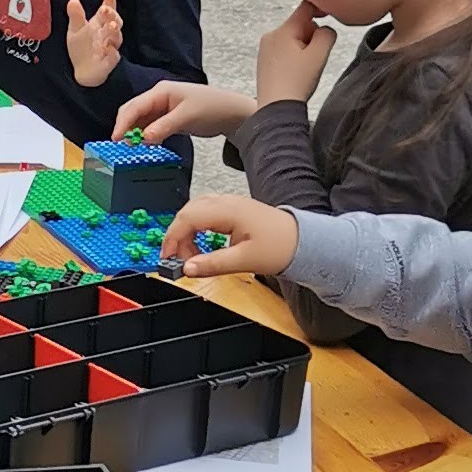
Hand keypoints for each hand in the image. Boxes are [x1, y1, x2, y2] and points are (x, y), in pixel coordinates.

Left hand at [65, 0, 123, 88]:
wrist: (82, 70)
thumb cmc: (81, 47)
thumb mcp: (75, 29)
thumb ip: (75, 15)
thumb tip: (73, 0)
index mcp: (99, 23)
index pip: (107, 10)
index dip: (109, 1)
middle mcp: (107, 33)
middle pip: (115, 21)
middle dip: (112, 15)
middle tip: (105, 9)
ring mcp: (110, 47)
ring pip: (117, 37)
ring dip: (115, 31)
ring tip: (110, 26)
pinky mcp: (109, 61)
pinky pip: (114, 56)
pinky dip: (112, 52)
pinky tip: (107, 47)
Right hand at [113, 78, 253, 141]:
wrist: (232, 113)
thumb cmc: (212, 108)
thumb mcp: (186, 118)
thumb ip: (163, 128)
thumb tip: (143, 139)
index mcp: (161, 91)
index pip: (134, 106)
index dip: (123, 123)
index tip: (116, 139)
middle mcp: (159, 97)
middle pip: (133, 111)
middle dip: (125, 127)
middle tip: (119, 146)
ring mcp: (163, 107)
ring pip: (141, 119)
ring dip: (134, 132)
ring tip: (129, 148)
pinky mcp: (168, 117)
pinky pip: (150, 125)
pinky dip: (145, 135)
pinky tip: (143, 144)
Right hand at [161, 194, 298, 278]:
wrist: (304, 242)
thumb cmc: (281, 246)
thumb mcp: (245, 261)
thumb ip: (213, 264)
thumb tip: (187, 269)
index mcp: (227, 210)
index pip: (187, 218)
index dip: (172, 238)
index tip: (167, 258)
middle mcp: (226, 202)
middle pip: (187, 212)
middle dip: (178, 236)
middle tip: (179, 261)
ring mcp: (230, 204)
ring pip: (195, 211)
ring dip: (187, 232)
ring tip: (192, 256)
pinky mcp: (234, 210)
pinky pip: (206, 213)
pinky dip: (197, 228)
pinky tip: (203, 244)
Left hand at [255, 2, 337, 107]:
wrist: (276, 107)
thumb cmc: (297, 82)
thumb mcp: (319, 55)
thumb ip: (327, 34)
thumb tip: (325, 28)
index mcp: (283, 30)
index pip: (305, 8)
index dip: (321, 8)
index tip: (331, 15)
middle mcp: (270, 35)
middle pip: (299, 24)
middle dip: (311, 35)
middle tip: (314, 56)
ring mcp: (265, 48)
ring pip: (292, 38)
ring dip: (303, 47)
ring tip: (304, 68)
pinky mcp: (264, 60)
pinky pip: (283, 49)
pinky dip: (293, 56)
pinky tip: (295, 72)